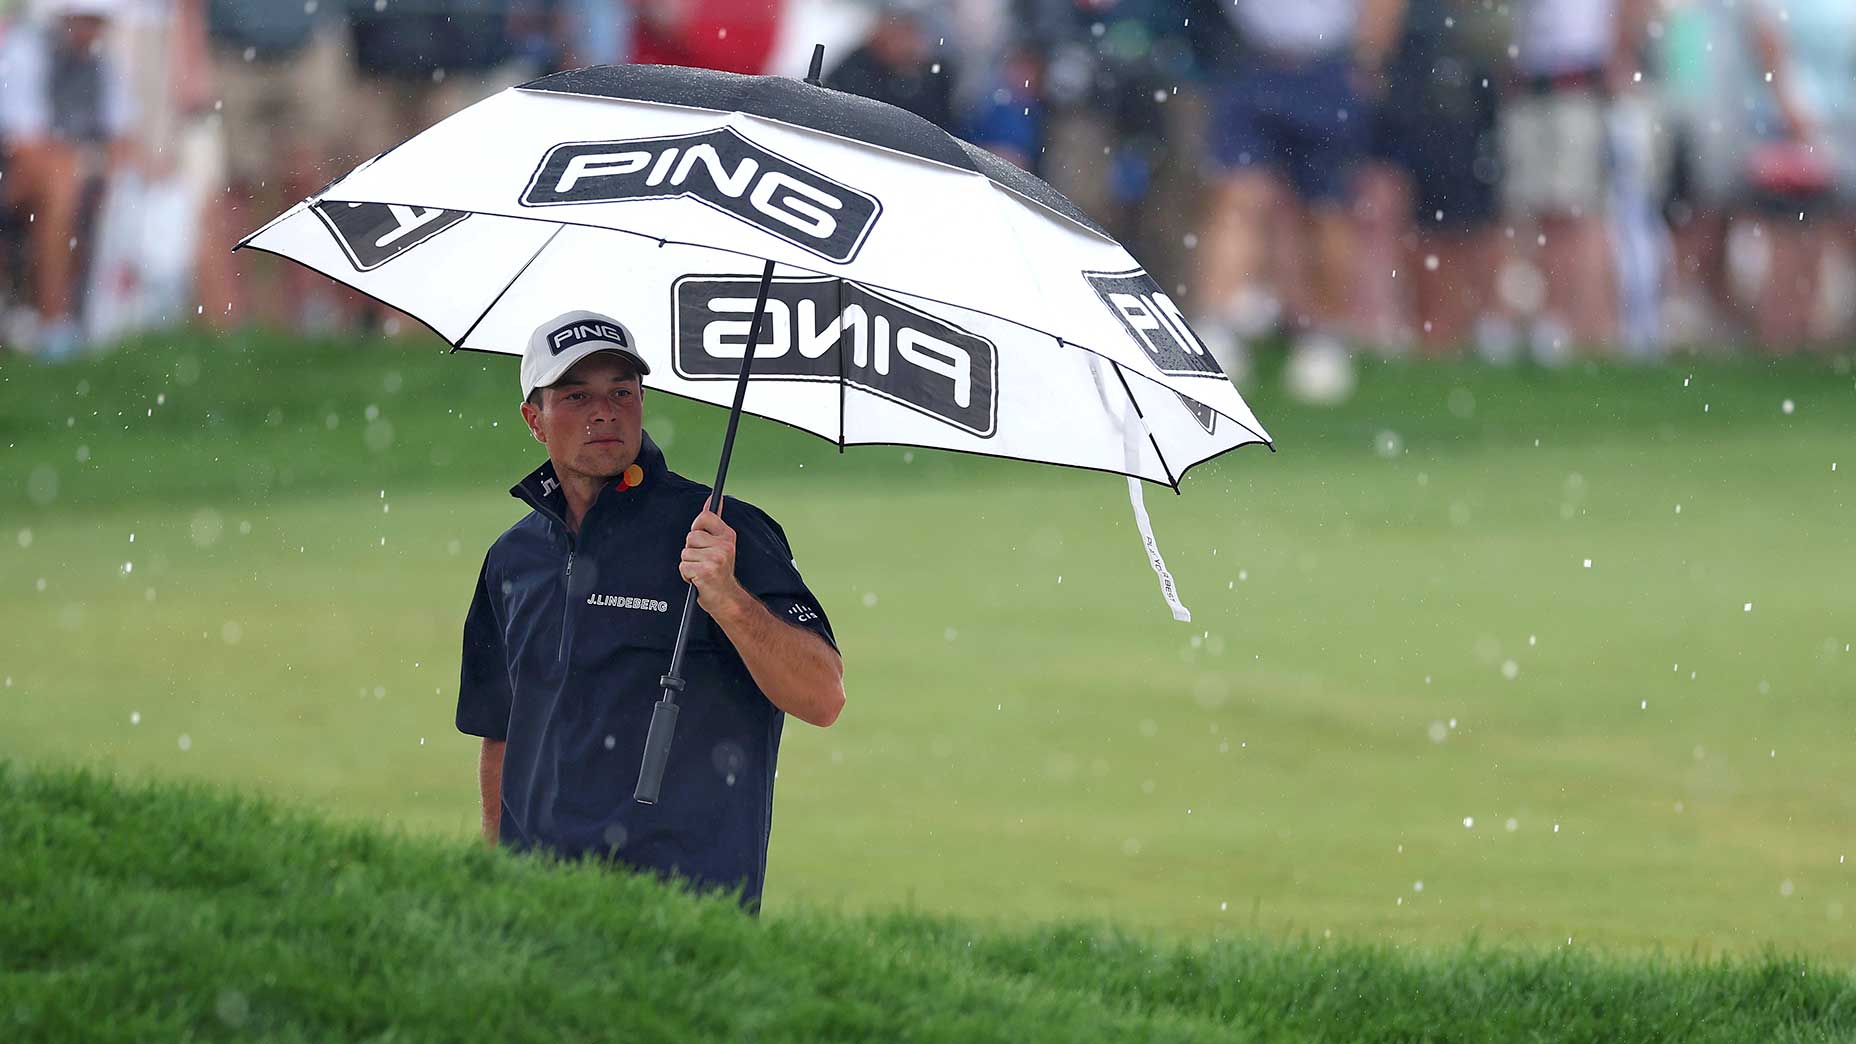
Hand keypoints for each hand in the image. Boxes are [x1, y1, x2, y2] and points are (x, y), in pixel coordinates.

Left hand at [681, 496, 748, 617]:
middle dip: (691, 550)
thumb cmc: (720, 572)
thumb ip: (713, 522)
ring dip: (689, 564)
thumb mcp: (721, 544)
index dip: (697, 528)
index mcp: (728, 536)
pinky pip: (683, 567)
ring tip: (701, 571)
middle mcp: (724, 546)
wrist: (726, 599)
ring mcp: (716, 558)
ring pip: (685, 552)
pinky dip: (686, 575)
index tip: (702, 540)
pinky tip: (698, 579)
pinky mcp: (705, 571)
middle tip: (703, 561)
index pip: (704, 517)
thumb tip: (712, 499)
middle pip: (690, 536)